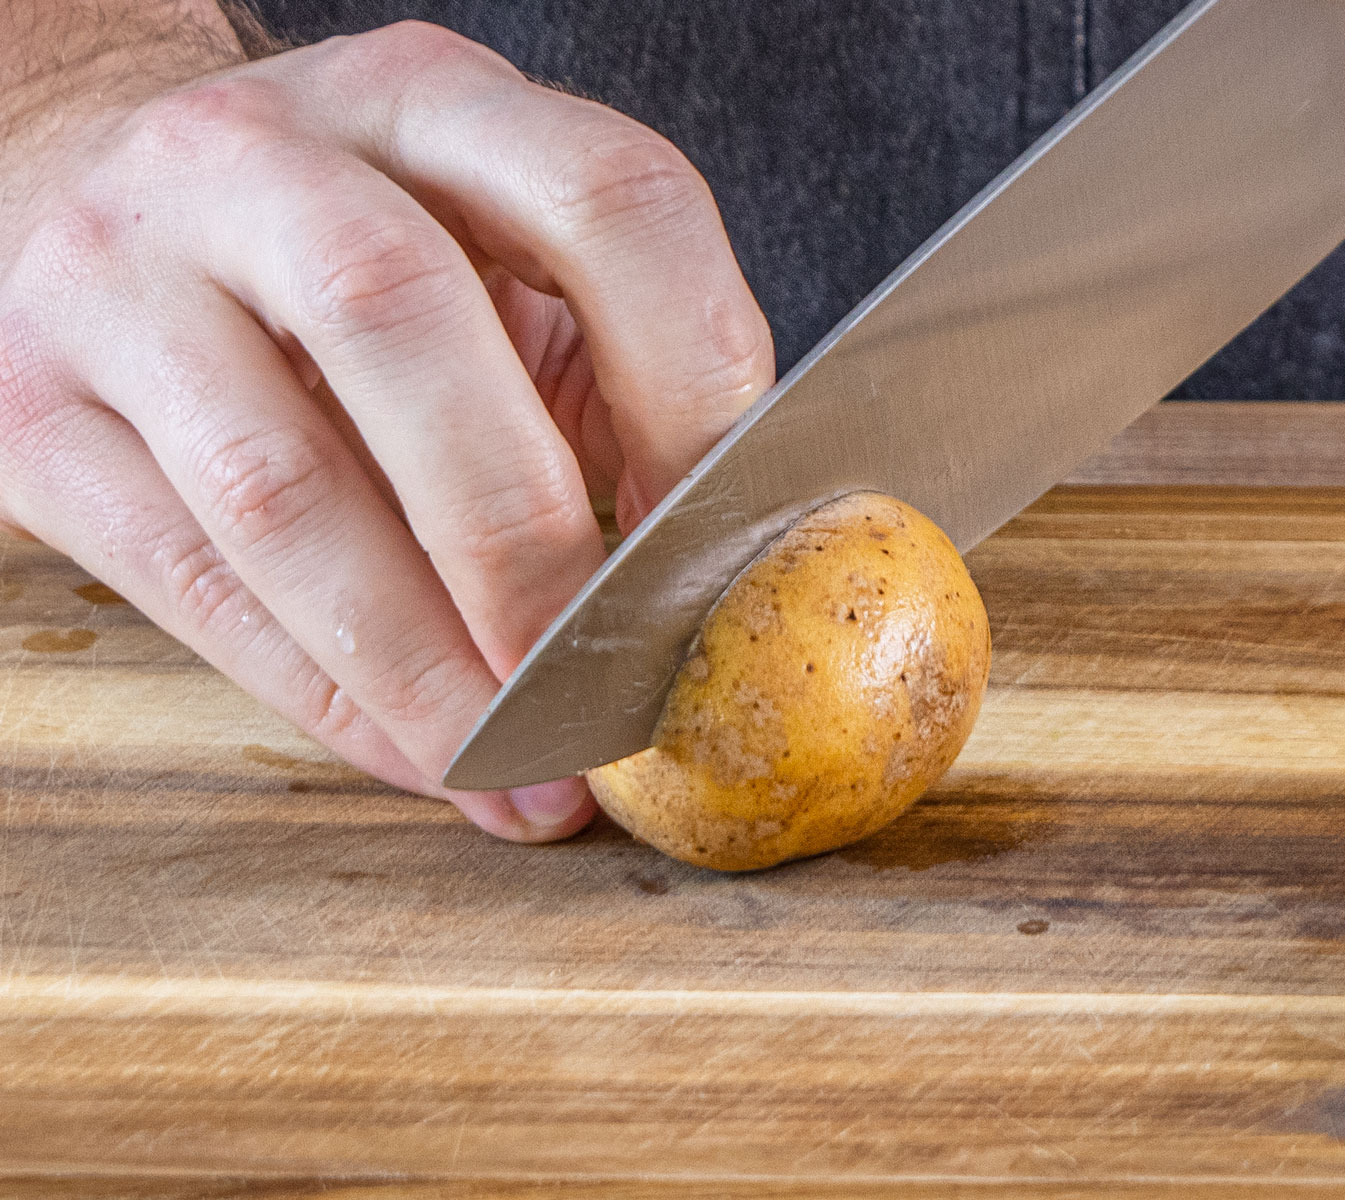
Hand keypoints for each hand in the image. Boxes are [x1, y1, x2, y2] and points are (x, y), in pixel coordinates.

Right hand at [0, 18, 774, 840]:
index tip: (722, 535)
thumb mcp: (491, 253)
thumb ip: (604, 369)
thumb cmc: (352, 257)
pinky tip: (424, 754)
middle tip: (610, 685)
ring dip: (426, 664)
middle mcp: (258, 155)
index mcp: (430, 97)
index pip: (605, 198)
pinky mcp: (32, 410)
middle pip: (406, 324)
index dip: (691, 379)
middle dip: (531, 546)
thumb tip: (714, 578)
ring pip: (283, 490)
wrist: (93, 200)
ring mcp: (119, 274)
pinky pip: (192, 585)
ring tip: (525, 770)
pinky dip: (331, 698)